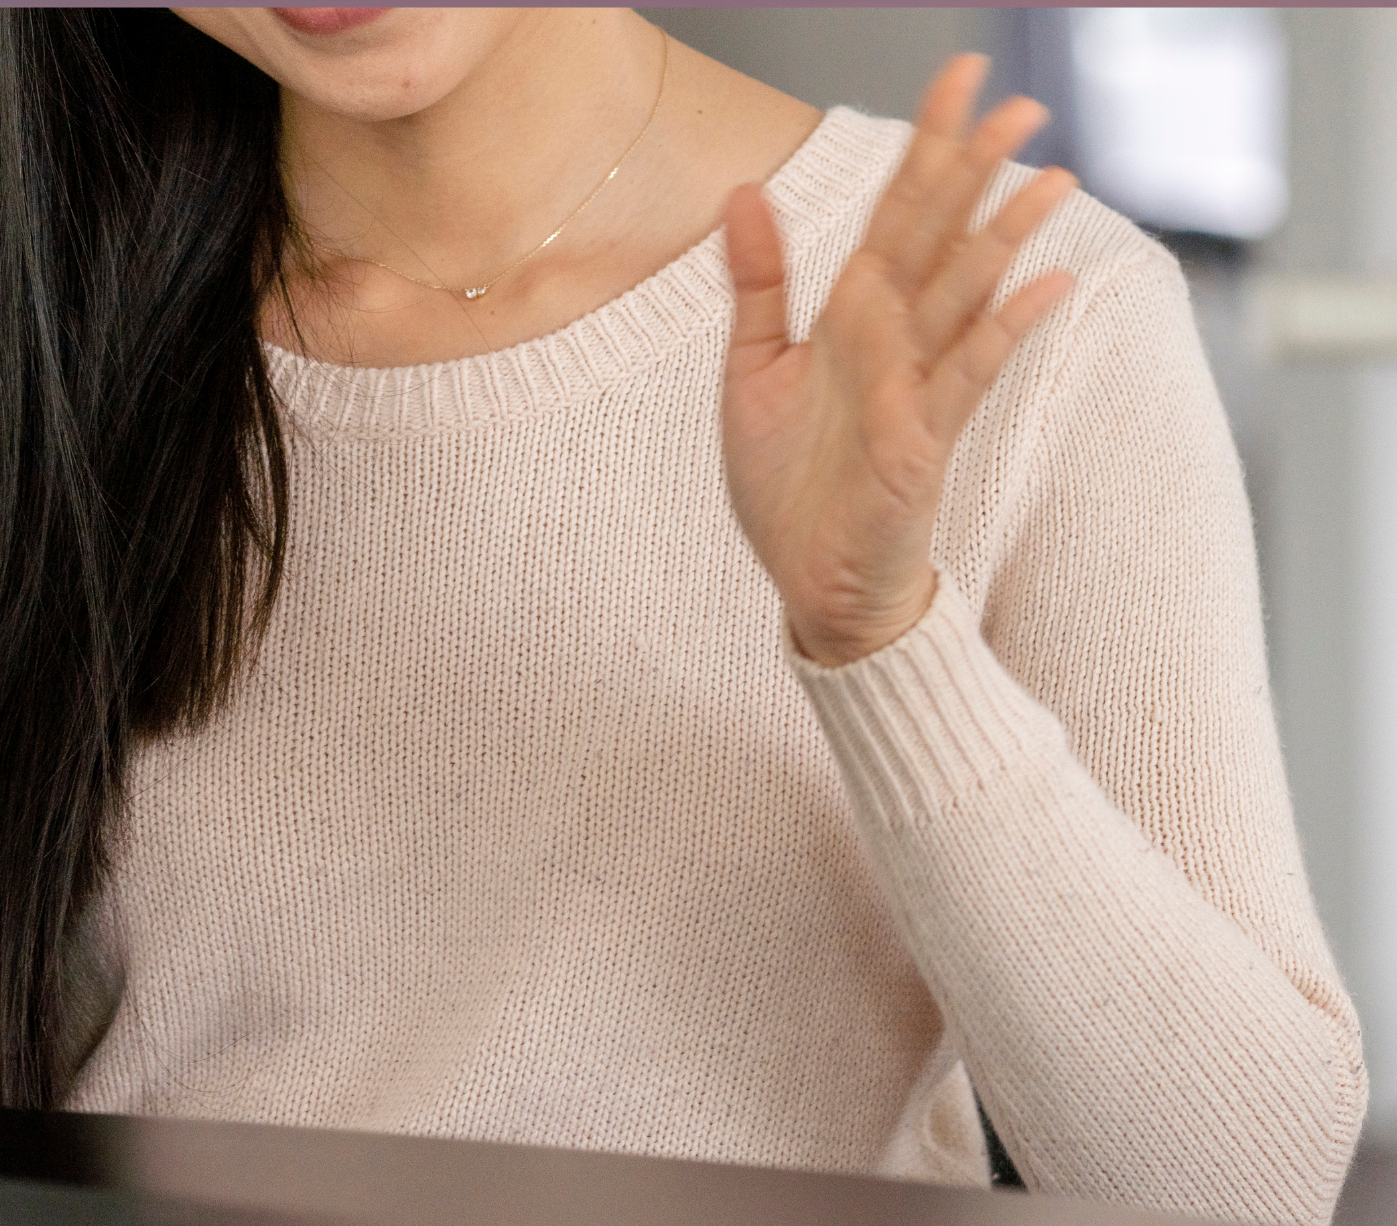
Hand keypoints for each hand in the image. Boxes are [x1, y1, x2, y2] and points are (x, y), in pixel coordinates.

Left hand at [720, 55, 1077, 666]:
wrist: (810, 584)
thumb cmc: (790, 488)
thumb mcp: (752, 372)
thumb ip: (757, 284)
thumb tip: (741, 190)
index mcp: (853, 319)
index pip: (895, 215)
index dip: (924, 147)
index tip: (958, 76)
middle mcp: (893, 342)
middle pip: (938, 239)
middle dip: (973, 173)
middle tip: (1020, 103)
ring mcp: (915, 390)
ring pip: (965, 296)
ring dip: (1005, 236)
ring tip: (1049, 174)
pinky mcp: (922, 442)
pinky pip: (966, 377)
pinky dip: (1003, 331)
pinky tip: (1043, 286)